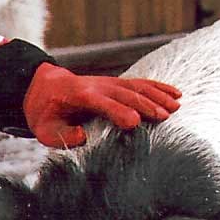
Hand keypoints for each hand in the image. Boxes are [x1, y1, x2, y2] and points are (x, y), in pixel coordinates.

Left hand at [22, 62, 180, 147]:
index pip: (102, 103)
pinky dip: (159, 87)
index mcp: (79, 96)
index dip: (118, 111)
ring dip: (157, 96)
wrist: (43, 87)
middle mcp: (98, 86)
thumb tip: (83, 136)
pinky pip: (141, 84)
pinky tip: (176, 94)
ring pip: (137, 87)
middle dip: (145, 104)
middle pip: (125, 94)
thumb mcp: (44, 129)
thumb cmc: (45, 112)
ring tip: (176, 107)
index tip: (134, 123)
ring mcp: (109, 83)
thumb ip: (62, 135)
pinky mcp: (117, 84)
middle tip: (164, 117)